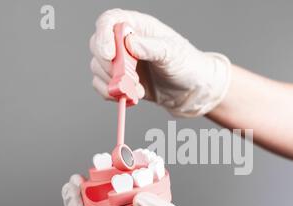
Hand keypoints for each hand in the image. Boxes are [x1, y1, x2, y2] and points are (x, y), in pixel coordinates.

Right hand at [90, 9, 230, 117]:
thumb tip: (129, 43)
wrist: (194, 92)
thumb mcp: (173, 53)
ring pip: (98, 68)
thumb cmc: (188, 66)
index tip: (109, 56)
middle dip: (109, 66)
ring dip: (114, 83)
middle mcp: (126, 42)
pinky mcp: (123, 81)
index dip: (103, 37)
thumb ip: (151, 47)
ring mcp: (123, 63)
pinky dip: (113, 94)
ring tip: (137, 90)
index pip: (109, 21)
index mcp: (138, 27)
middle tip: (128, 80)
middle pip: (98, 46)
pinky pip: (103, 86)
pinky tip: (132, 97)